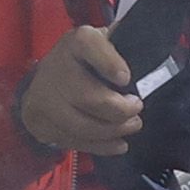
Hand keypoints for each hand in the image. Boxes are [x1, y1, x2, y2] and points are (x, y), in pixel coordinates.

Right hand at [20, 25, 144, 156]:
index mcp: (75, 43)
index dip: (108, 63)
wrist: (44, 81)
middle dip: (119, 110)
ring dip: (113, 130)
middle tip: (136, 109)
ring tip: (132, 125)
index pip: (88, 45)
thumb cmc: (83, 62)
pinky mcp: (41, 122)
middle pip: (88, 96)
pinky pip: (75, 140)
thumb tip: (148, 67)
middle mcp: (56, 67)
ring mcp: (45, 97)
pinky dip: (101, 146)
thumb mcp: (102, 45)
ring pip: (82, 125)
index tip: (125, 78)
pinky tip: (119, 143)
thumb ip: (121, 51)